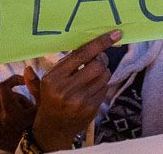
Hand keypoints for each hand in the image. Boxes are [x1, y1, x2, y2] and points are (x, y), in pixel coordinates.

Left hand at [0, 74, 36, 152]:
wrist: (34, 151)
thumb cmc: (42, 129)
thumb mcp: (42, 107)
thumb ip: (35, 87)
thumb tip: (26, 68)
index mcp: (10, 113)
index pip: (3, 86)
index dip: (13, 80)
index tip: (24, 82)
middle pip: (1, 95)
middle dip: (14, 94)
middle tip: (27, 103)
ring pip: (0, 107)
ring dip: (11, 106)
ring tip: (25, 116)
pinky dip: (8, 117)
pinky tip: (18, 125)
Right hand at [25, 30, 119, 150]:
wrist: (52, 128)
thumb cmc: (50, 97)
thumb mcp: (47, 80)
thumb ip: (63, 62)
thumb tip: (80, 42)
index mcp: (54, 78)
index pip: (81, 55)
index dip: (100, 43)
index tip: (115, 34)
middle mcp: (67, 90)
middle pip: (98, 65)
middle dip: (102, 58)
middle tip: (99, 58)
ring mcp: (80, 101)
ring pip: (104, 76)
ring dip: (103, 71)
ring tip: (92, 75)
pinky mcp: (91, 109)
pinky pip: (105, 89)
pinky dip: (102, 84)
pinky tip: (92, 88)